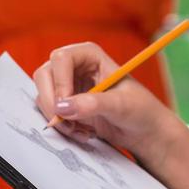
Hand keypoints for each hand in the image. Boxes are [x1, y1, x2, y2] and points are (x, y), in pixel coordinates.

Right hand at [33, 42, 178, 170]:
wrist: (144, 131)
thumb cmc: (140, 110)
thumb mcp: (121, 105)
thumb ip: (93, 104)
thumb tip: (63, 107)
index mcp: (90, 55)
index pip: (61, 59)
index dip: (60, 82)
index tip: (66, 106)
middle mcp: (75, 67)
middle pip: (44, 76)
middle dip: (52, 103)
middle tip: (66, 123)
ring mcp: (68, 86)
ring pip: (43, 96)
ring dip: (58, 118)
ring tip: (81, 131)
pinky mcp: (66, 105)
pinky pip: (50, 113)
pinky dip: (62, 126)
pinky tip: (82, 133)